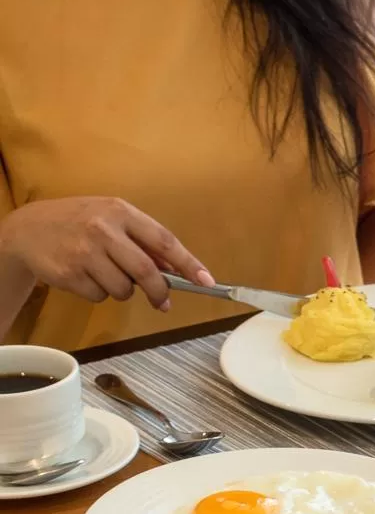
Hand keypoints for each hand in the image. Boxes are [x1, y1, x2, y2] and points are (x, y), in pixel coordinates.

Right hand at [0, 197, 211, 308]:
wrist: (27, 229)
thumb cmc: (80, 223)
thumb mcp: (112, 219)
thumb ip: (142, 242)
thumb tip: (176, 272)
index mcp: (121, 212)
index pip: (164, 241)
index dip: (188, 263)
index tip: (207, 281)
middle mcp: (103, 229)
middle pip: (146, 272)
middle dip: (160, 291)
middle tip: (163, 301)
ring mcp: (84, 252)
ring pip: (123, 289)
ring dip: (124, 291)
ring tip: (106, 274)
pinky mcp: (68, 273)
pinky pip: (99, 296)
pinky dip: (99, 293)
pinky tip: (84, 276)